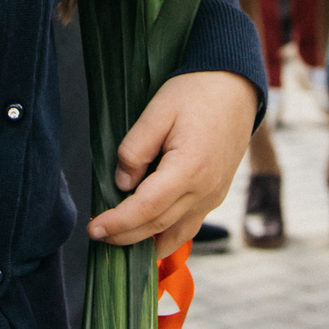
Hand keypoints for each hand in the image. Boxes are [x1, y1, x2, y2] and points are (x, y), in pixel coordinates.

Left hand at [88, 70, 259, 256]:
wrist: (235, 86)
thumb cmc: (195, 93)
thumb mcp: (157, 111)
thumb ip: (135, 149)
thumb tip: (123, 184)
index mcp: (189, 169)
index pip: (146, 208)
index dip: (117, 222)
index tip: (93, 229)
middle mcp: (206, 190)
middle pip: (158, 226)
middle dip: (125, 236)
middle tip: (97, 235)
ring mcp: (214, 195)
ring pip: (177, 233)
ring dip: (147, 242)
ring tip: (119, 239)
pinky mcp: (217, 193)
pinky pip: (190, 224)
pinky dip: (168, 235)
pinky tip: (150, 234)